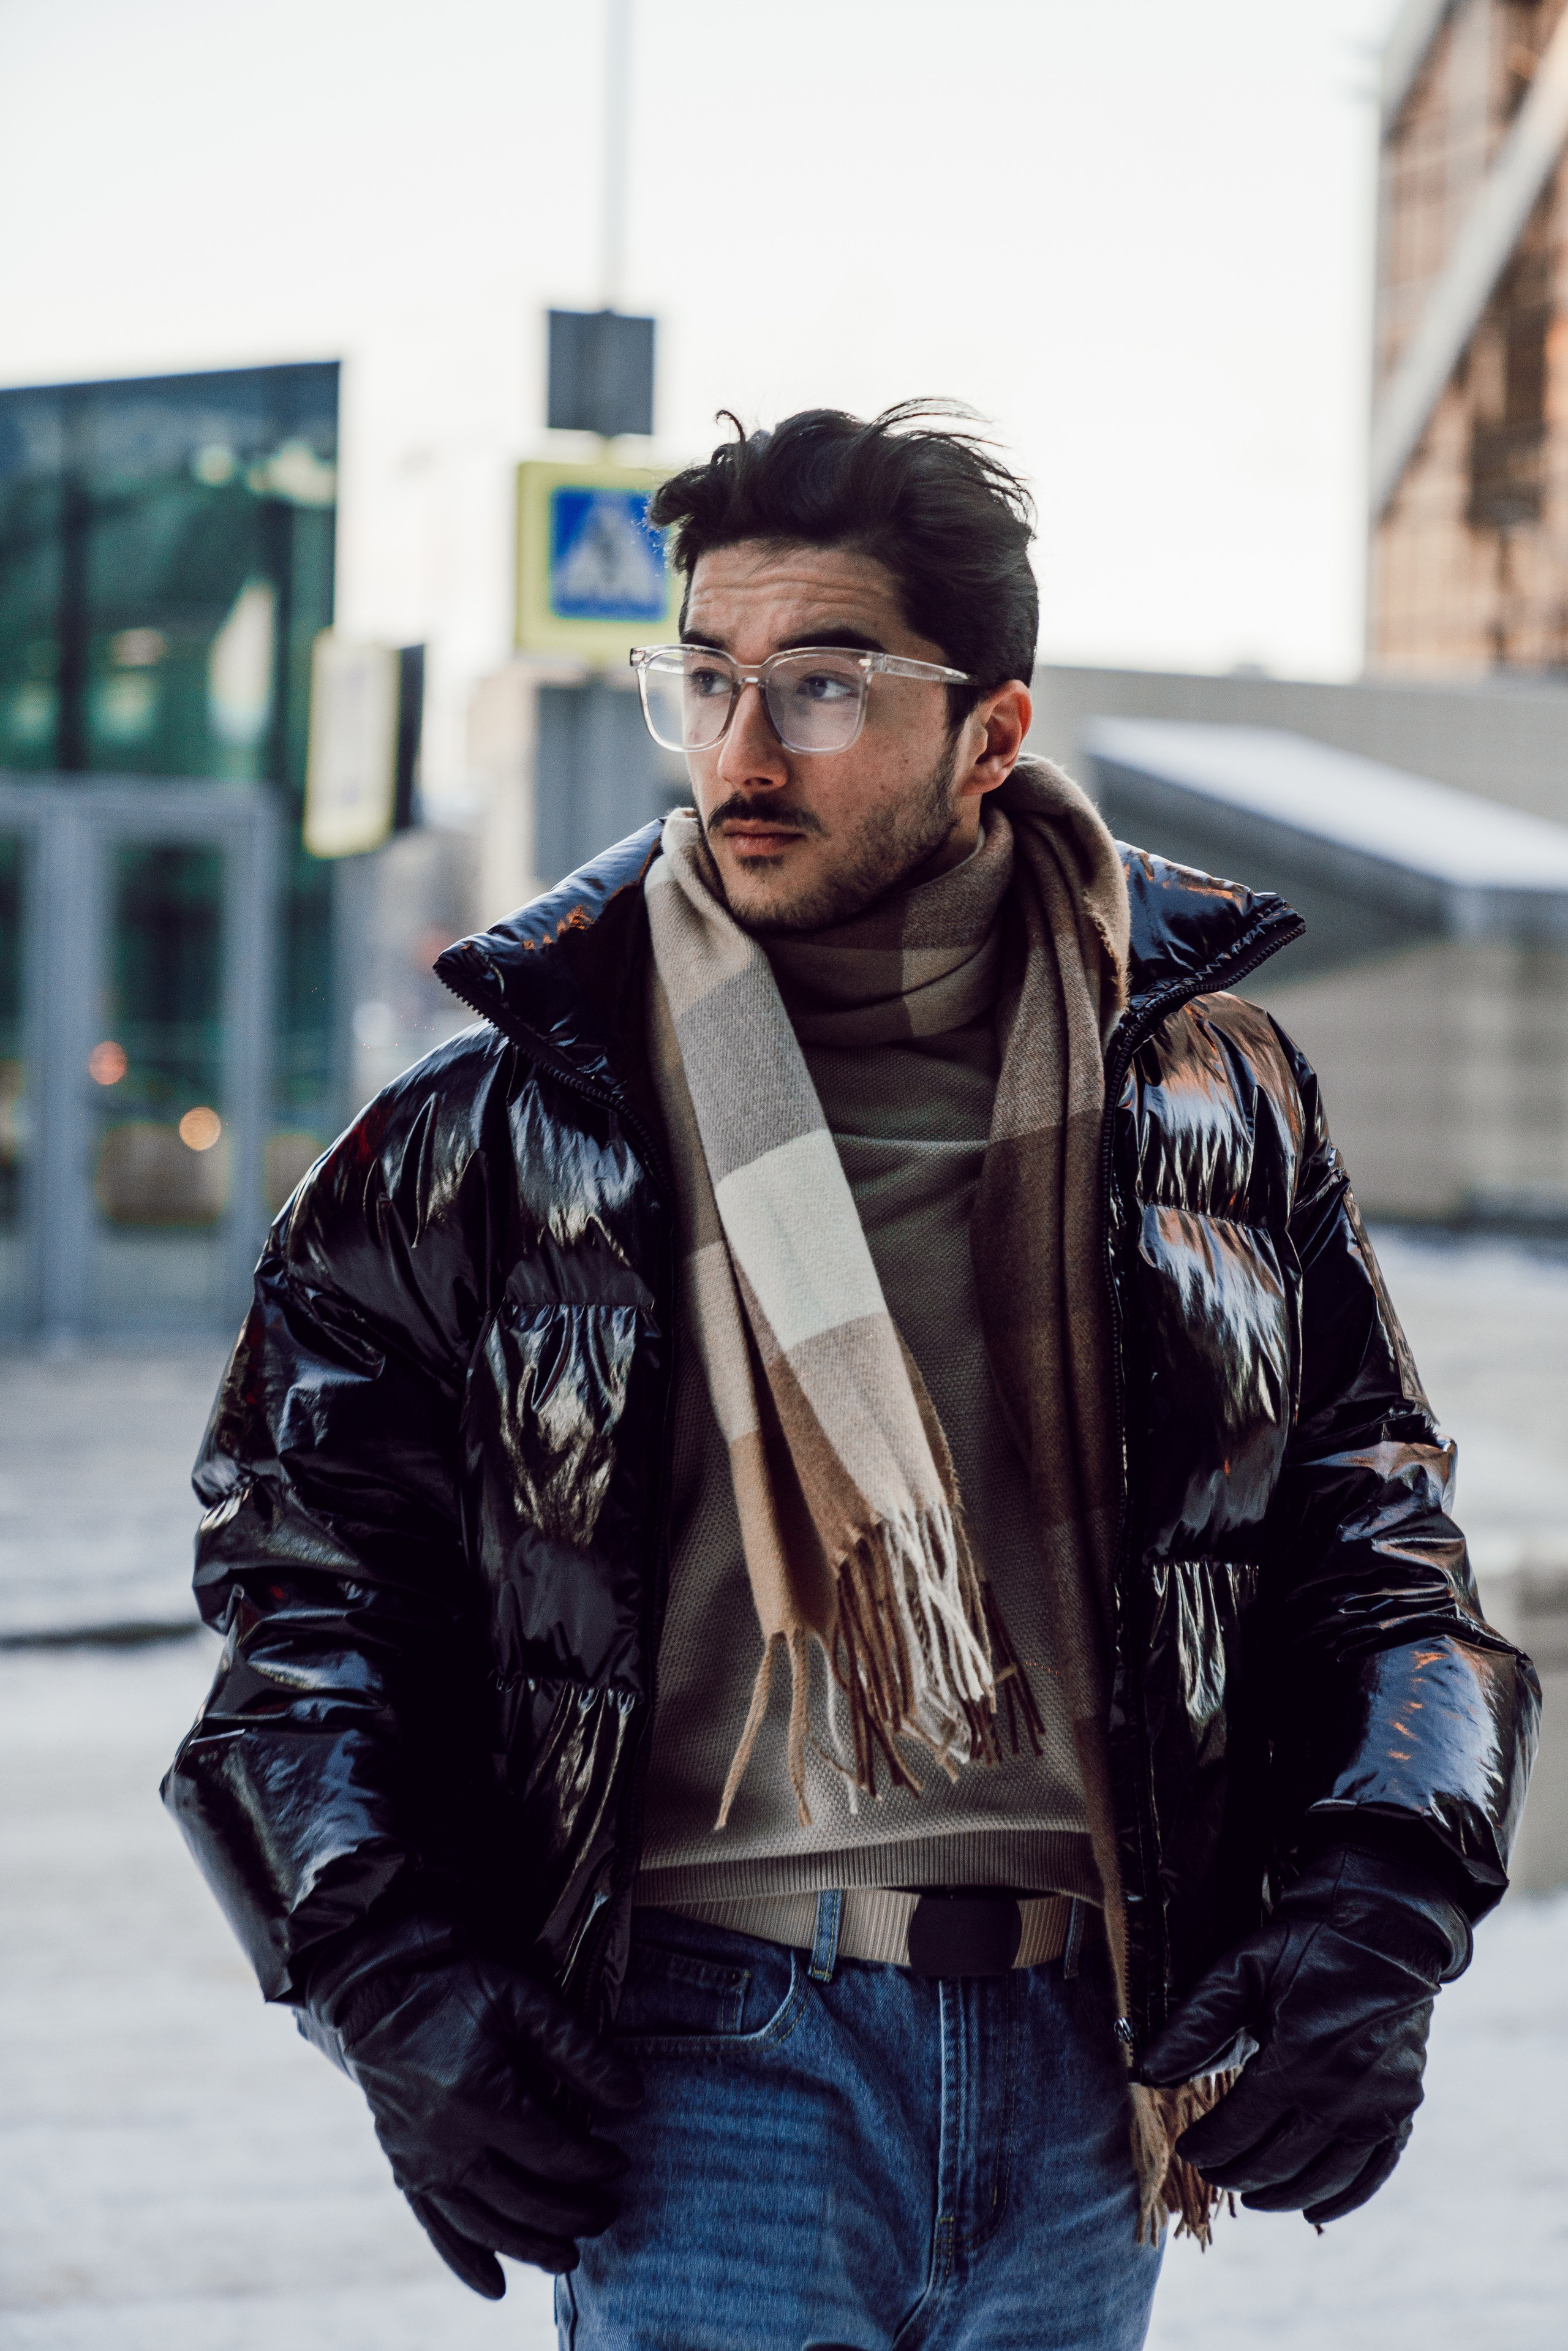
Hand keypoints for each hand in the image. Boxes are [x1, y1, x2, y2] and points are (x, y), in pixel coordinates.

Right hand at [303, 1929, 641, 2297]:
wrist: (374, 1996)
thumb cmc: (455, 1989)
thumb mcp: (521, 1999)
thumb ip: (577, 2049)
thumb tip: (632, 2096)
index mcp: (480, 2096)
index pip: (551, 2151)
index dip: (592, 2163)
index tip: (620, 2162)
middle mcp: (448, 2141)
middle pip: (522, 2198)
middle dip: (572, 2213)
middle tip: (609, 2211)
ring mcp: (422, 2161)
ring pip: (485, 2224)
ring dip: (531, 2246)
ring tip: (570, 2257)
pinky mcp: (405, 2169)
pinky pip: (438, 2228)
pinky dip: (466, 2260)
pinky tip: (495, 2285)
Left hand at [1140, 1844, 1469, 2225]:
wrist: (1385, 1927)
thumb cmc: (1306, 1943)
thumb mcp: (1241, 1971)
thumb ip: (1193, 2026)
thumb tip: (1143, 2074)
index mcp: (1296, 2057)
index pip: (1239, 2129)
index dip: (1206, 2146)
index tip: (1185, 2149)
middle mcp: (1341, 2092)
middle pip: (1278, 2161)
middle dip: (1236, 2173)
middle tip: (1210, 2170)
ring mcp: (1379, 2106)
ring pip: (1322, 2177)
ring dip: (1281, 2193)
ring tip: (1250, 2192)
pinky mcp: (1403, 2108)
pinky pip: (1374, 2172)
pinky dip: (1343, 2198)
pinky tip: (1314, 2210)